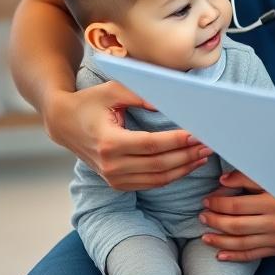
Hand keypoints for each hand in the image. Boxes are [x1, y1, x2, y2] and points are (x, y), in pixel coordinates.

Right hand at [46, 80, 209, 189]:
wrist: (64, 123)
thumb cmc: (90, 102)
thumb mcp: (113, 90)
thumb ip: (141, 95)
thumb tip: (168, 103)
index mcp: (109, 142)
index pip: (152, 144)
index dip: (177, 141)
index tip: (198, 133)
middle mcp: (110, 165)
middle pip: (159, 164)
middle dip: (187, 155)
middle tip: (211, 144)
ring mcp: (112, 177)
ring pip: (157, 178)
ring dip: (184, 168)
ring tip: (204, 154)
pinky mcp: (116, 183)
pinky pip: (150, 184)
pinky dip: (172, 176)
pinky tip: (187, 164)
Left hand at [201, 170, 274, 261]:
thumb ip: (251, 177)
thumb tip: (223, 180)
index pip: (237, 205)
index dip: (218, 202)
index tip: (208, 199)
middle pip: (236, 224)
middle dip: (214, 220)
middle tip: (202, 215)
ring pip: (241, 242)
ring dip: (219, 239)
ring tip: (205, 234)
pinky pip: (253, 255)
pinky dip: (234, 256)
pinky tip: (220, 253)